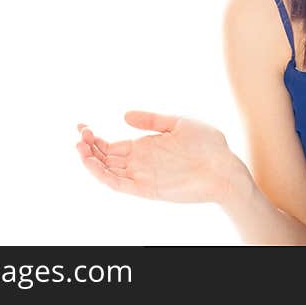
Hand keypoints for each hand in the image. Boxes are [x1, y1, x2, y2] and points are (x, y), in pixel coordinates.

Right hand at [75, 111, 241, 204]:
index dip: (93, 137)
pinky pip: (119, 185)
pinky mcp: (147, 189)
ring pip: (107, 172)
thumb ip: (152, 120)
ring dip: (90, 161)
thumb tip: (124, 115)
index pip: (110, 145)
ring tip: (79, 146)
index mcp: (144, 147)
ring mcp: (142, 176)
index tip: (81, 125)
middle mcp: (139, 163)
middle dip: (87, 146)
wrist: (226, 167)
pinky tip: (92, 162)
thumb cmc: (208, 145)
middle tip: (80, 132)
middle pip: (104, 158)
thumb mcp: (179, 122)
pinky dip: (103, 175)